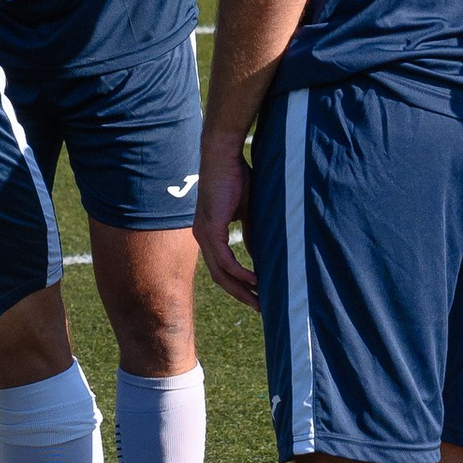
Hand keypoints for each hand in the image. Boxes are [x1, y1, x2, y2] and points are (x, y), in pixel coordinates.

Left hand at [194, 132, 257, 310]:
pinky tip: (256, 280)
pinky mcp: (211, 228)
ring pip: (221, 273)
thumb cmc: (236, 177)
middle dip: (240, 294)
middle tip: (259, 308)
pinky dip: (240, 272)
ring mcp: (205, 234)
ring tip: (260, 300)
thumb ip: (250, 233)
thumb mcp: (246, 211)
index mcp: (209, 233)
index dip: (238, 283)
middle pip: (219, 277)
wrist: (224, 155)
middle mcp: (202, 237)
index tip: (256, 295)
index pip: (221, 267)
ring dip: (241, 289)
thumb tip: (257, 253)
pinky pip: (225, 259)